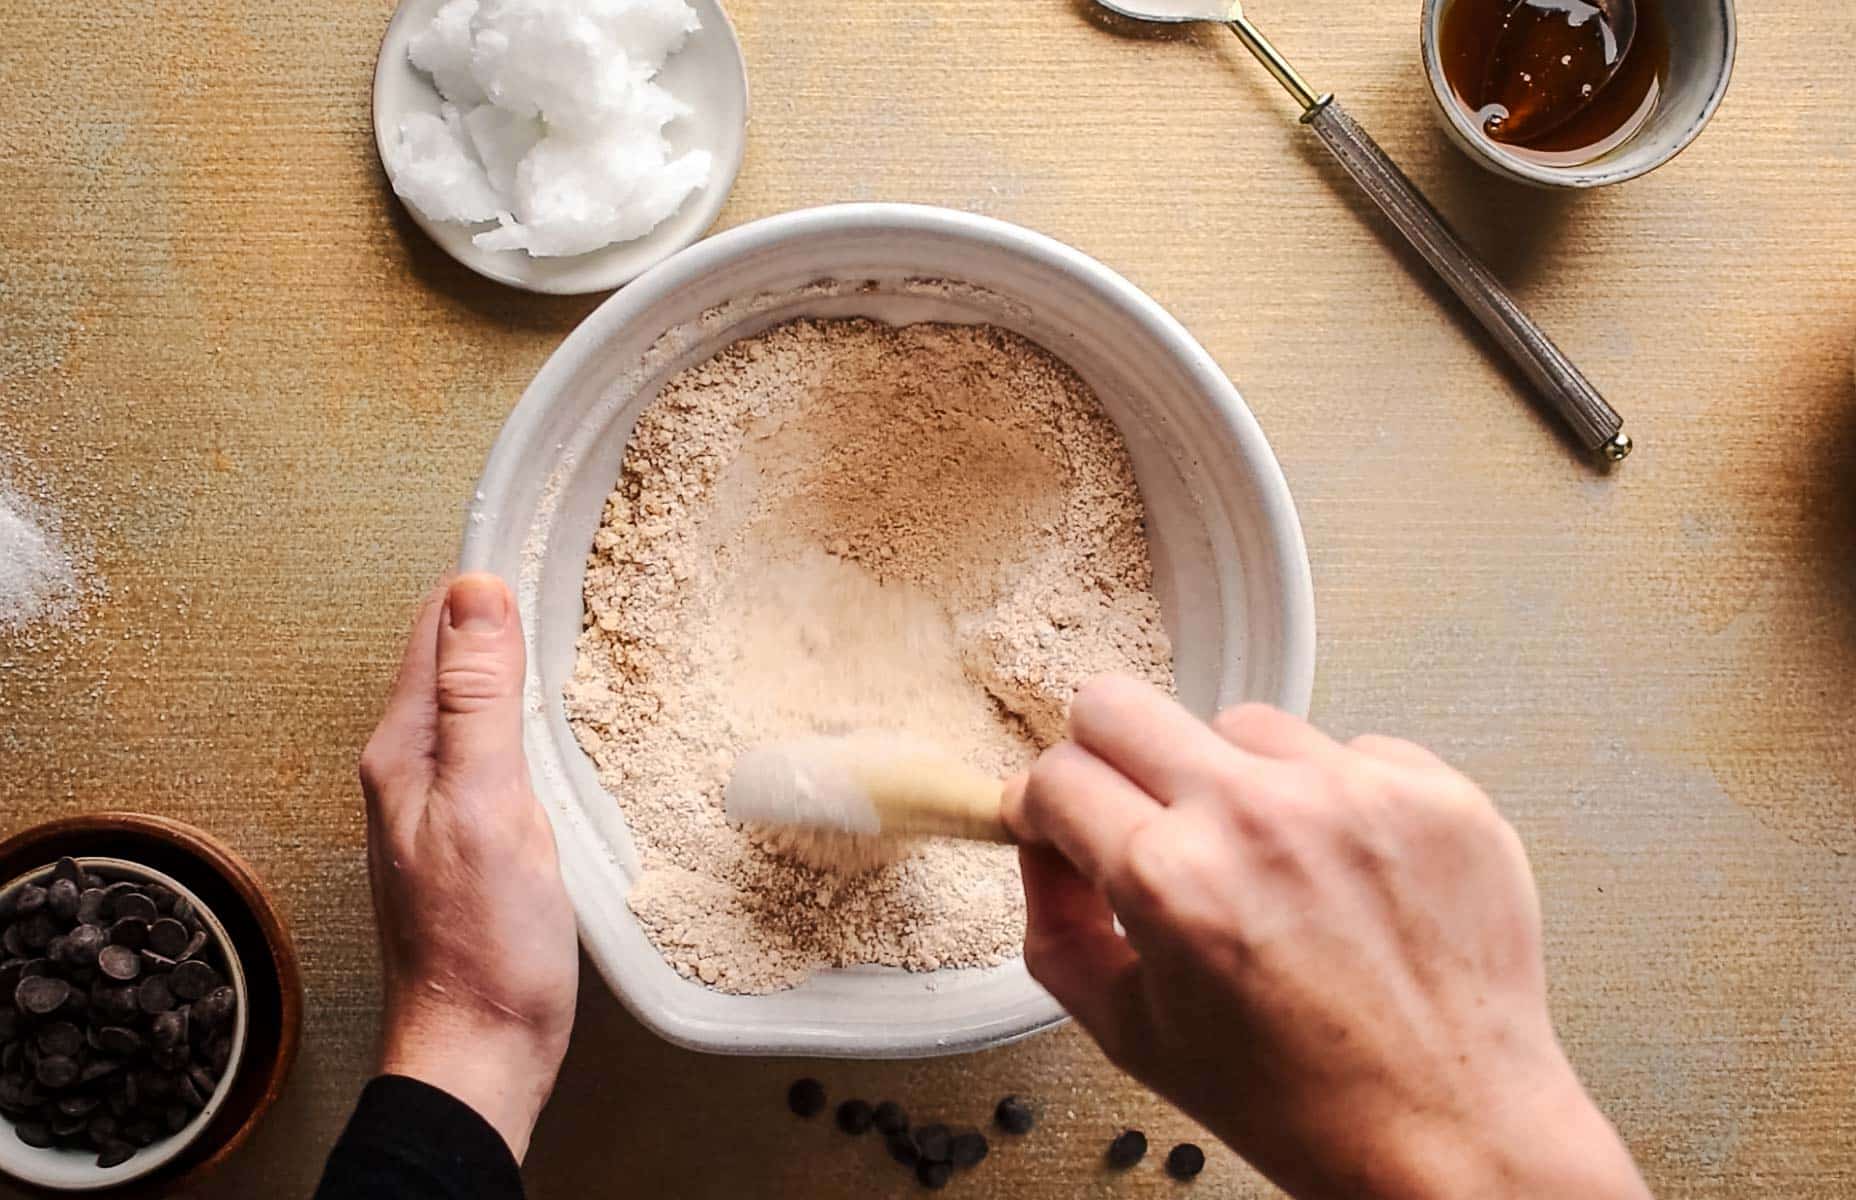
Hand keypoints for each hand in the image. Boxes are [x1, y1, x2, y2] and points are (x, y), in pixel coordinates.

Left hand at [359, 574, 577, 1161]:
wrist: (480, 1046)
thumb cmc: (485, 944)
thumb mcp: (489, 807)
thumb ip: (478, 700)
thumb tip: (476, 592)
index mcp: (404, 749)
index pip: (434, 625)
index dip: (484, 580)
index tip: (541, 533)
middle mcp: (409, 767)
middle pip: (450, 656)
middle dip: (497, 608)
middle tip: (564, 559)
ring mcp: (438, 801)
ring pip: (471, 700)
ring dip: (510, 658)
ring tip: (562, 618)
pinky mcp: (472, 833)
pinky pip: (493, 745)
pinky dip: (524, 712)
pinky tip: (559, 717)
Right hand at [1003, 677, 1648, 1199]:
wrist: (1453, 1133)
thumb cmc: (1304, 1103)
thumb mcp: (1132, 1034)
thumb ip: (1058, 924)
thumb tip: (1046, 844)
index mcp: (1172, 879)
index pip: (1057, 774)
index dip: (1042, 807)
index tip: (1058, 821)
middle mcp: (1258, 816)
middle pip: (1119, 705)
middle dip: (1103, 757)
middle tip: (1134, 812)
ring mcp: (1353, 792)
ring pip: (1234, 723)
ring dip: (1227, 780)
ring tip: (1266, 866)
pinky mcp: (1431, 789)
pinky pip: (1340, 749)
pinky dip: (1325, 800)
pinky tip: (1340, 872)